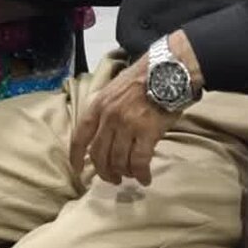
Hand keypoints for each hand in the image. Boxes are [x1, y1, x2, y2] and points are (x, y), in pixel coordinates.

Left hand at [69, 56, 174, 185]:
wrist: (170, 69)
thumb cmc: (145, 76)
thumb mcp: (116, 87)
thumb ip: (106, 107)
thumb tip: (102, 131)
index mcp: (99, 105)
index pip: (80, 137)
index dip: (77, 158)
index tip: (79, 171)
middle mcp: (109, 117)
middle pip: (99, 154)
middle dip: (104, 171)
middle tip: (113, 178)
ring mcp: (128, 126)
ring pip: (119, 161)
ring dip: (124, 173)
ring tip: (131, 176)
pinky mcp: (147, 132)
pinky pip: (139, 161)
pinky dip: (141, 174)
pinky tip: (145, 178)